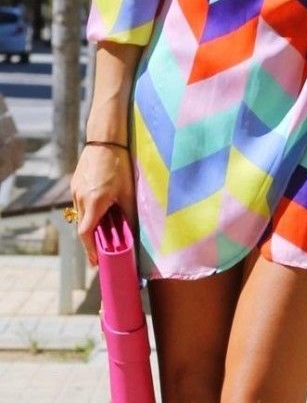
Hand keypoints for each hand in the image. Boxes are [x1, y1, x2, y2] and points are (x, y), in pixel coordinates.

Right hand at [71, 144, 136, 265]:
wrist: (105, 140)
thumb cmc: (119, 165)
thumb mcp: (127, 193)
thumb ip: (129, 215)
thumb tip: (134, 234)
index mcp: (94, 202)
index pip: (86, 234)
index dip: (90, 250)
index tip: (96, 262)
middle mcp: (81, 198)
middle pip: (83, 227)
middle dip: (92, 241)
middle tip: (103, 251)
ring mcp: (76, 191)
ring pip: (82, 216)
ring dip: (91, 225)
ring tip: (105, 230)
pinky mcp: (75, 184)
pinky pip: (80, 204)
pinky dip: (89, 212)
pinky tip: (101, 210)